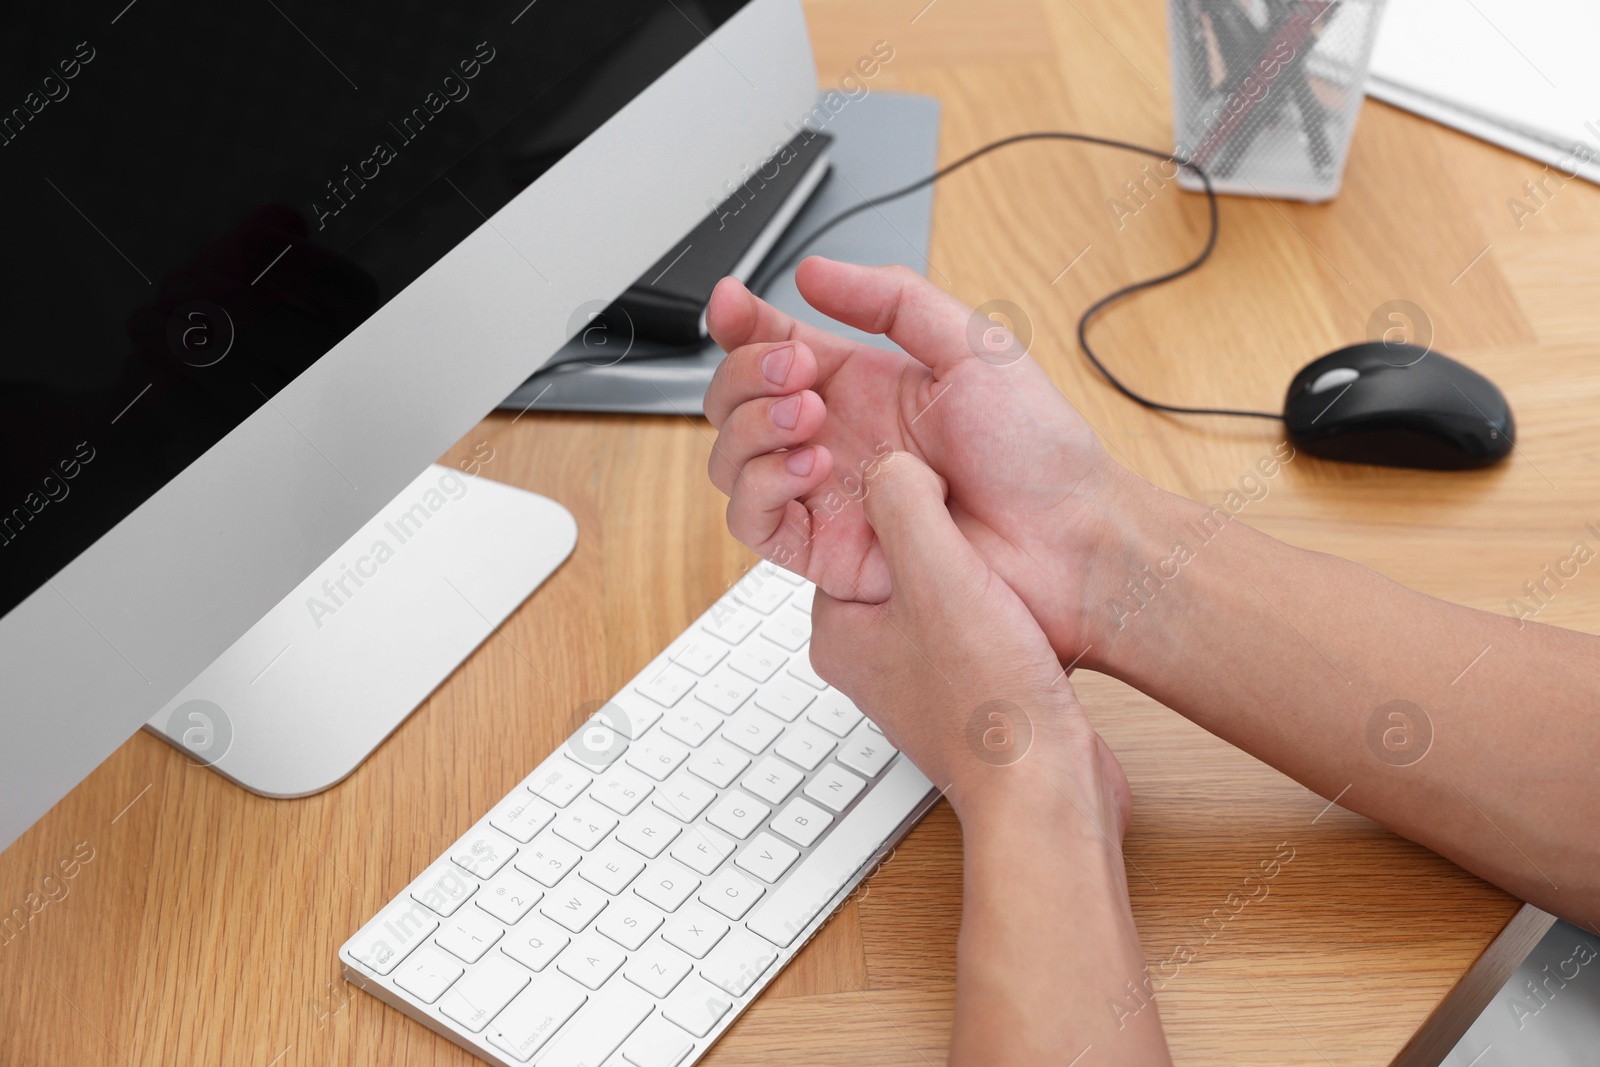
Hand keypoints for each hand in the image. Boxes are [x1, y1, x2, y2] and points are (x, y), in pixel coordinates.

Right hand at [705, 257, 1140, 665]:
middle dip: (747, 374)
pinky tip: (811, 467)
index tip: (731, 303)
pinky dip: (761, 487)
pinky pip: (752, 521)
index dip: (741, 324)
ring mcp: (825, 496)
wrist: (1066, 539)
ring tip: (810, 419)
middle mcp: (834, 439)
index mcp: (862, 386)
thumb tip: (812, 273)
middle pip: (737, 401)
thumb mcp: (971, 344)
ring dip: (753, 427)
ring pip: (731, 459)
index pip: (773, 347)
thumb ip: (890, 299)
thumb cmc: (1037, 451)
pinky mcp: (825, 551)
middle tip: (798, 371)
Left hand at [807, 452, 1128, 832]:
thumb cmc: (991, 700)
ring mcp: (914, 675)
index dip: (881, 490)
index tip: (927, 474)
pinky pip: (967, 615)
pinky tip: (1017, 587)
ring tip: (995, 543)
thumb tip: (890, 464)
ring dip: (962, 554)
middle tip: (962, 501)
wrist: (1049, 789)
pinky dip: (990, 592)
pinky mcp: (963, 688)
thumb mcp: (940, 572)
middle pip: (887, 551)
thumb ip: (903, 500)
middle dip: (925, 519)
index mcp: (837, 628)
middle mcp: (868, 654)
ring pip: (931, 581)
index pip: (839, 529)